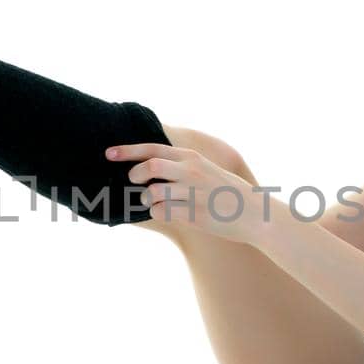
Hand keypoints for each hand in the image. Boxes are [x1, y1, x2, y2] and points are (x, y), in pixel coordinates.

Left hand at [105, 142, 271, 244]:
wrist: (255, 214)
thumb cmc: (230, 193)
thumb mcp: (208, 169)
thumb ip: (184, 165)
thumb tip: (154, 165)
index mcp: (192, 158)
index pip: (153, 149)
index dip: (127, 151)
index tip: (108, 153)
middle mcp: (191, 171)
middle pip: (149, 166)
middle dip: (135, 173)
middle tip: (134, 181)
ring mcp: (192, 193)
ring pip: (153, 192)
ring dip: (147, 198)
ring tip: (155, 202)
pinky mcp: (193, 214)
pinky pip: (162, 212)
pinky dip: (158, 213)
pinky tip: (170, 213)